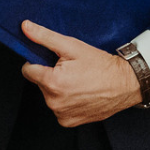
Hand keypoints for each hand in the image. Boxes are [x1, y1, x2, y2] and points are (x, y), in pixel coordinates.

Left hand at [19, 21, 141, 125]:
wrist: (125, 84)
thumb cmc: (100, 64)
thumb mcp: (71, 46)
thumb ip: (45, 37)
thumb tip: (25, 27)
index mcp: (52, 82)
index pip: (28, 70)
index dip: (38, 62)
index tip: (53, 61)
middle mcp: (54, 102)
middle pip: (40, 83)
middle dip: (50, 75)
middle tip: (70, 70)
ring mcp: (62, 114)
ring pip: (49, 96)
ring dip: (58, 89)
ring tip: (77, 81)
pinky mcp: (69, 122)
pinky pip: (59, 108)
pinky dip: (66, 101)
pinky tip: (80, 93)